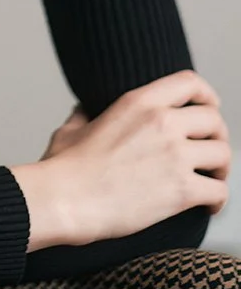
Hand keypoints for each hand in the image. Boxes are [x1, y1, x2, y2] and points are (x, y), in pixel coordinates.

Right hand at [45, 70, 231, 246]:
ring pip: (224, 155)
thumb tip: (84, 109)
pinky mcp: (181, 190)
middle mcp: (162, 122)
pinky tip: (208, 205)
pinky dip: (219, 200)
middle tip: (210, 152)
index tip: (209, 107)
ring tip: (212, 179)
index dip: (207, 96)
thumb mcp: (72, 128)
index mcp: (138, 101)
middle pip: (214, 120)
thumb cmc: (64, 168)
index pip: (190, 83)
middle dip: (217, 136)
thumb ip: (85, 113)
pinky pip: (220, 190)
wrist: (65, 200)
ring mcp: (174, 156)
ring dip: (221, 169)